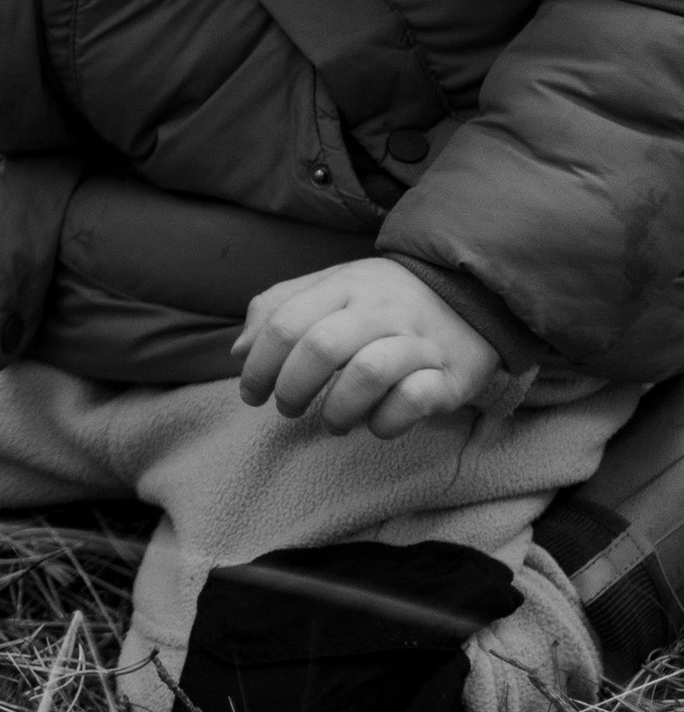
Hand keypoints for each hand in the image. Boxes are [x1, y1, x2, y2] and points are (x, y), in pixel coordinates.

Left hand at [234, 256, 500, 437]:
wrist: (472, 289)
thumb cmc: (382, 299)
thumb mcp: (329, 288)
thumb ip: (278, 309)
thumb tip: (239, 351)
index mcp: (344, 286)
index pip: (285, 323)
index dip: (258, 365)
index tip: (252, 393)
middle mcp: (380, 309)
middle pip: (320, 348)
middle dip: (291, 388)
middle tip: (287, 408)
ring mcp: (418, 341)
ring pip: (368, 372)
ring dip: (338, 409)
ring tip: (333, 423)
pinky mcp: (450, 375)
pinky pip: (415, 400)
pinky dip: (388, 421)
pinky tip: (377, 425)